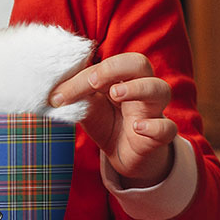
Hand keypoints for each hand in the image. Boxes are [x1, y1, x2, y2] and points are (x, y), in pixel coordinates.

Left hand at [49, 52, 176, 186]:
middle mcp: (141, 88)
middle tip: (93, 82)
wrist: (125, 156)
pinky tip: (138, 127)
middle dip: (115, 68)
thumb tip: (52, 91)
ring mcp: (153, 111)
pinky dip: (155, 126)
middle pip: (140, 63)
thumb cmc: (108, 123)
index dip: (83, 76)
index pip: (107, 65)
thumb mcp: (88, 108)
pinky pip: (167, 128)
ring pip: (160, 89)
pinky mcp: (160, 136)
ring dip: (138, 88)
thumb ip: (76, 96)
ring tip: (116, 94)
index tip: (59, 95)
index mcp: (122, 77)